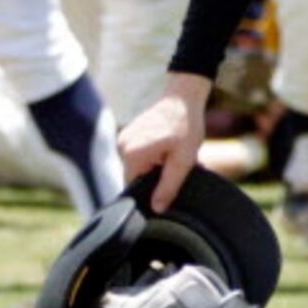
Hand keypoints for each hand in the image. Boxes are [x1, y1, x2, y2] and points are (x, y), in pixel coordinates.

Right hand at [118, 74, 211, 208]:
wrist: (183, 99)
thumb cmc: (186, 127)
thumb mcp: (183, 161)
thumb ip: (168, 186)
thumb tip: (156, 208)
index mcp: (132, 153)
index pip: (134, 187)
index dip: (151, 191)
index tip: (168, 184)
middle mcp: (122, 146)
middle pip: (136, 177)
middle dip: (154, 176)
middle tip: (174, 167)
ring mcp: (122, 139)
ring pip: (137, 167)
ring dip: (153, 166)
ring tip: (170, 156)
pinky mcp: (127, 135)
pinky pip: (136, 156)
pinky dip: (150, 157)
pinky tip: (164, 149)